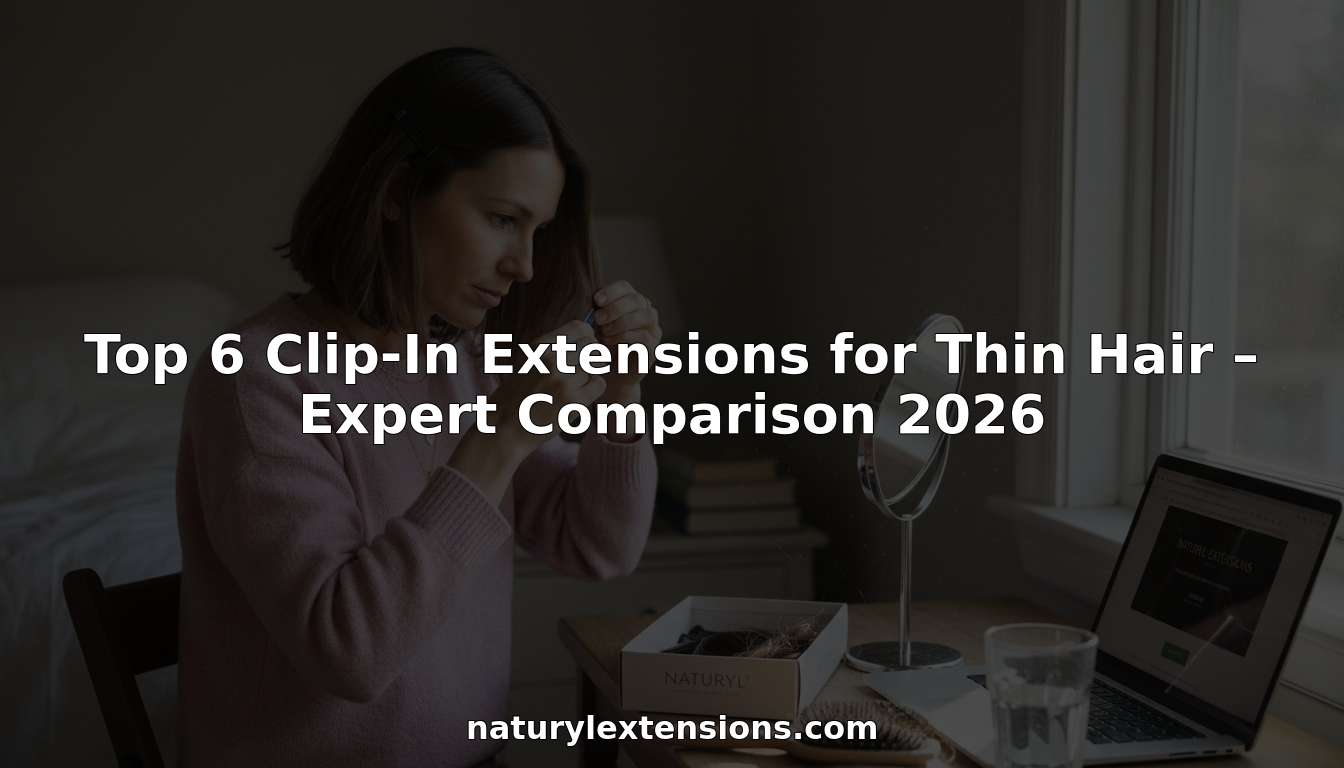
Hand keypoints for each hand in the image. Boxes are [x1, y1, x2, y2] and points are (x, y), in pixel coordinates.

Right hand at [489, 320, 607, 450]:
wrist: (505, 428)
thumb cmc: (516, 396)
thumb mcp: (526, 362)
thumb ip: (551, 349)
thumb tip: (585, 336)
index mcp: (537, 347)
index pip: (578, 328)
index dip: (587, 335)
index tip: (586, 344)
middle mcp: (550, 361)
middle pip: (591, 345)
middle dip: (592, 355)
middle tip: (584, 366)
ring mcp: (562, 381)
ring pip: (595, 366)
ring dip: (590, 374)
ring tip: (575, 384)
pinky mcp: (572, 401)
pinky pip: (598, 384)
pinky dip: (593, 388)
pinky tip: (580, 394)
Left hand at [588, 280, 661, 403]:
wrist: (609, 376)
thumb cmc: (602, 348)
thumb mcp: (595, 328)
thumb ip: (595, 312)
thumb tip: (589, 299)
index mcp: (630, 303)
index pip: (625, 287)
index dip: (611, 291)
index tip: (596, 301)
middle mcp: (645, 313)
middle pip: (637, 299)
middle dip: (615, 308)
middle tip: (598, 319)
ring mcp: (653, 330)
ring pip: (646, 316)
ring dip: (622, 322)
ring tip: (603, 332)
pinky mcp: (653, 348)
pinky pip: (644, 337)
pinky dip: (625, 337)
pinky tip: (609, 342)